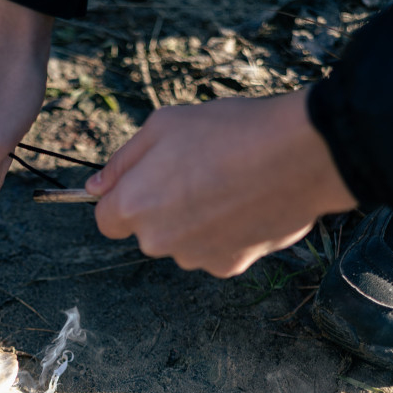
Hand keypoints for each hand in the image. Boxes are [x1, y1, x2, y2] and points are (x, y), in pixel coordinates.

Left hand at [85, 90, 356, 276]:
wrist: (297, 154)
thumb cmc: (228, 131)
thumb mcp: (163, 126)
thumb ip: (122, 162)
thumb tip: (94, 188)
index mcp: (133, 206)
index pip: (108, 218)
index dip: (125, 198)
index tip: (149, 180)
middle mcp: (157, 241)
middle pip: (148, 231)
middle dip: (163, 208)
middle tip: (198, 172)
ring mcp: (194, 257)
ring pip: (184, 242)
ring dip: (196, 221)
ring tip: (228, 184)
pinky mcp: (229, 266)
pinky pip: (217, 250)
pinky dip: (227, 233)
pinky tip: (247, 203)